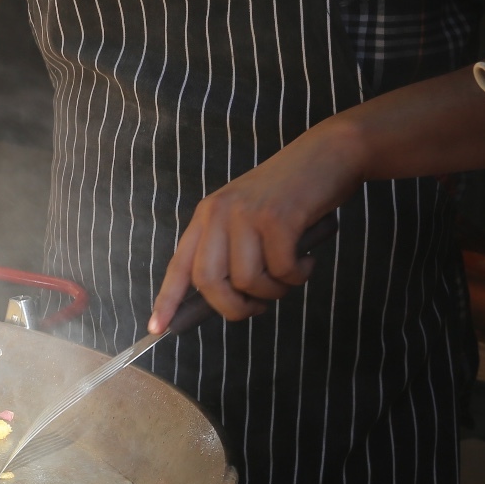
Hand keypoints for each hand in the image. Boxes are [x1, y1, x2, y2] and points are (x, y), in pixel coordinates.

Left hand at [148, 122, 364, 333]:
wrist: (328, 154)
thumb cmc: (292, 195)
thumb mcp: (250, 218)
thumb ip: (234, 251)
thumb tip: (227, 300)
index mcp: (207, 216)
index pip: (179, 265)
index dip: (167, 300)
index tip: (156, 328)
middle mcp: (219, 214)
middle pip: (209, 282)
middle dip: (234, 308)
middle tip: (258, 307)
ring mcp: (247, 214)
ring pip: (249, 281)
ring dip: (275, 291)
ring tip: (291, 274)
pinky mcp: (279, 217)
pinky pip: (282, 269)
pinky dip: (298, 275)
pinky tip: (307, 260)